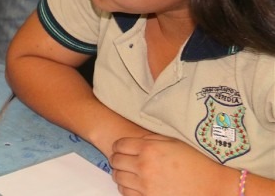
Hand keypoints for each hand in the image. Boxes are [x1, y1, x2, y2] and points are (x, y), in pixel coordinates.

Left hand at [110, 134, 234, 195]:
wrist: (214, 187)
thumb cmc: (196, 163)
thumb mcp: (173, 142)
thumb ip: (150, 139)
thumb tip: (132, 141)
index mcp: (149, 148)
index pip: (119, 145)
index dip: (120, 146)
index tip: (123, 149)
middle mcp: (144, 166)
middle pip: (115, 161)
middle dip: (119, 160)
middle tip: (126, 161)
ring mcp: (145, 185)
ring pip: (118, 178)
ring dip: (122, 174)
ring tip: (131, 173)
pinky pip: (126, 193)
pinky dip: (127, 188)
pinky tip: (136, 185)